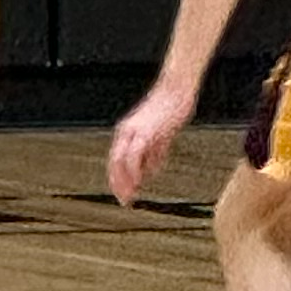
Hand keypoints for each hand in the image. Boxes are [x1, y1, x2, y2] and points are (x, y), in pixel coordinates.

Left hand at [106, 80, 194, 206]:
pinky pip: (134, 156)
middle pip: (114, 163)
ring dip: (125, 181)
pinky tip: (139, 182)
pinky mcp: (145, 132)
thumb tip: (150, 170)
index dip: (118, 178)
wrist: (176, 89)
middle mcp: (126, 132)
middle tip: (124, 201)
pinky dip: (134, 170)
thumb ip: (154, 152)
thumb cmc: (171, 109)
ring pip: (121, 162)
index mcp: (127, 132)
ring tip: (130, 196)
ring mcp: (134, 132)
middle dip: (118, 184)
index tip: (123, 193)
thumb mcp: (161, 134)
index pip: (116, 160)